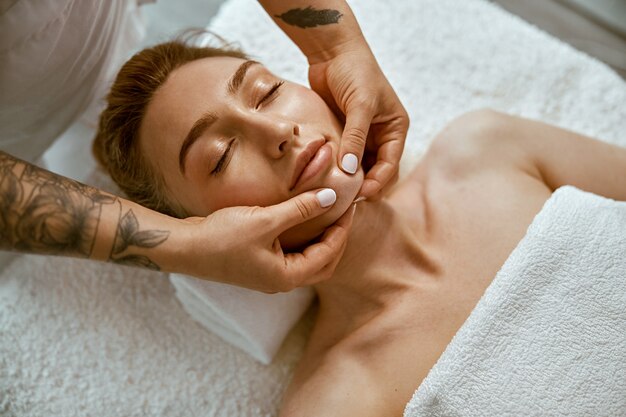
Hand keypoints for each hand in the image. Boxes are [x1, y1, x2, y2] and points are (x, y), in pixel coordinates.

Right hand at [178, 189, 355, 292]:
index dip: (342, 229)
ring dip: (321, 240)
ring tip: (329, 215)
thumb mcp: (266, 220)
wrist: (185, 248)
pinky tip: (302, 221)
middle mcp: (281, 281)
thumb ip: (300, 209)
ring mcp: (270, 275)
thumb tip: (331, 198)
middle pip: (323, 263)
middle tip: (345, 214)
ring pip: (308, 260)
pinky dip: (303, 240)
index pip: (328, 254)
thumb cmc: (222, 237)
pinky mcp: (259, 266)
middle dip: (336, 239)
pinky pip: (292, 255)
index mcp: (287, 277)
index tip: (351, 206)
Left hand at [308, 40, 408, 199]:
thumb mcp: (360, 104)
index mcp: (395, 128)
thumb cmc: (354, 71)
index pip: (391, 164)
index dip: (377, 182)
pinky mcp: (343, 132)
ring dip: (349, 178)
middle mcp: (381, 134)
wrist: (332, 51)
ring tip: (333, 191)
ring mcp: (361, 135)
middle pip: (376, 170)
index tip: (360, 195)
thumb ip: (356, 137)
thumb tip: (351, 171)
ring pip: (358, 166)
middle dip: (364, 185)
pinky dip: (336, 167)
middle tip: (345, 199)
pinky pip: (342, 156)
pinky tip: (324, 176)